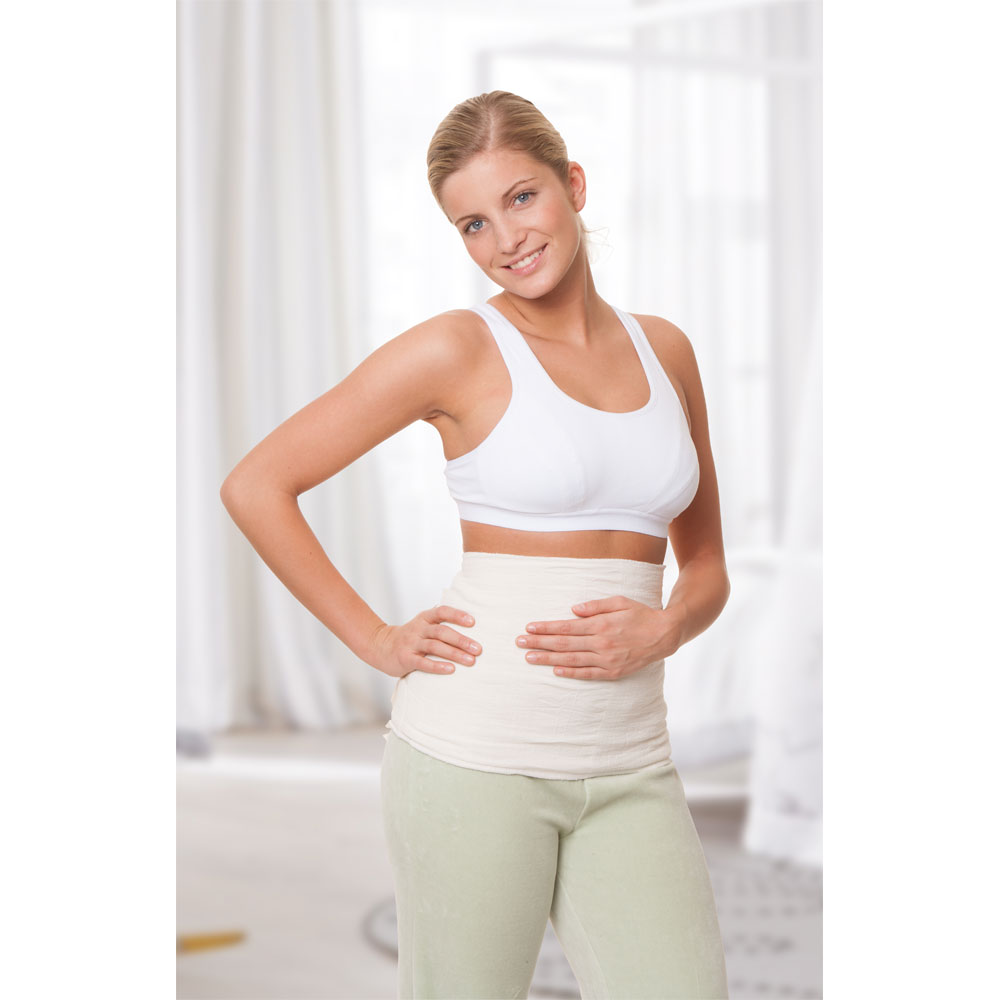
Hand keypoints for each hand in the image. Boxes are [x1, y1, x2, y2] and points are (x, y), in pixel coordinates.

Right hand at [369, 605, 481, 677]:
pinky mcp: (405, 659)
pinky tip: (451, 670)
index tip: (473, 622)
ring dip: (454, 653)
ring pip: (435, 646)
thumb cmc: (410, 637)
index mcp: (424, 618)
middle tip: (478, 649)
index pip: (442, 611)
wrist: (380, 646)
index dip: (457, 615)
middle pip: (442, 632)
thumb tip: (471, 623)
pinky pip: (423, 662)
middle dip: (461, 640)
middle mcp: (418, 629)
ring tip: (470, 661)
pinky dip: (437, 666)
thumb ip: (440, 623)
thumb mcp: (423, 625)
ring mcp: (411, 644)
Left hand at [516, 596, 683, 680]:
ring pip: (571, 660)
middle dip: (539, 643)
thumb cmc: (640, 614)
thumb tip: (573, 610)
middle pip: (564, 644)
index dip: (546, 628)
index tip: (529, 628)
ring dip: (548, 659)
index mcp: (601, 625)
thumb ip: (596, 606)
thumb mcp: (619, 601)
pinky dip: (570, 672)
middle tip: (519, 643)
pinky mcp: (613, 672)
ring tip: (529, 657)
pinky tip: (555, 671)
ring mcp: (606, 660)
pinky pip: (587, 673)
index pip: (566, 627)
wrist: (663, 635)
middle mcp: (601, 643)